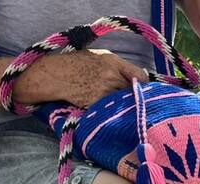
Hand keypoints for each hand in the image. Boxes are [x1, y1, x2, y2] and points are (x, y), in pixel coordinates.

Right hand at [15, 49, 148, 109]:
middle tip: (133, 100)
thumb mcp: (99, 56)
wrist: (55, 75)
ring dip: (123, 105)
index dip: (144, 85)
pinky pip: (110, 110)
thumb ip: (118, 66)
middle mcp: (111, 76)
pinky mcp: (96, 104)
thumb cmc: (76, 63)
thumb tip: (139, 76)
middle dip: (134, 96)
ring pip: (123, 102)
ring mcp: (103, 91)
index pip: (140, 76)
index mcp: (113, 62)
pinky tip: (107, 109)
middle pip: (133, 92)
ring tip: (117, 105)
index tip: (143, 89)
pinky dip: (111, 111)